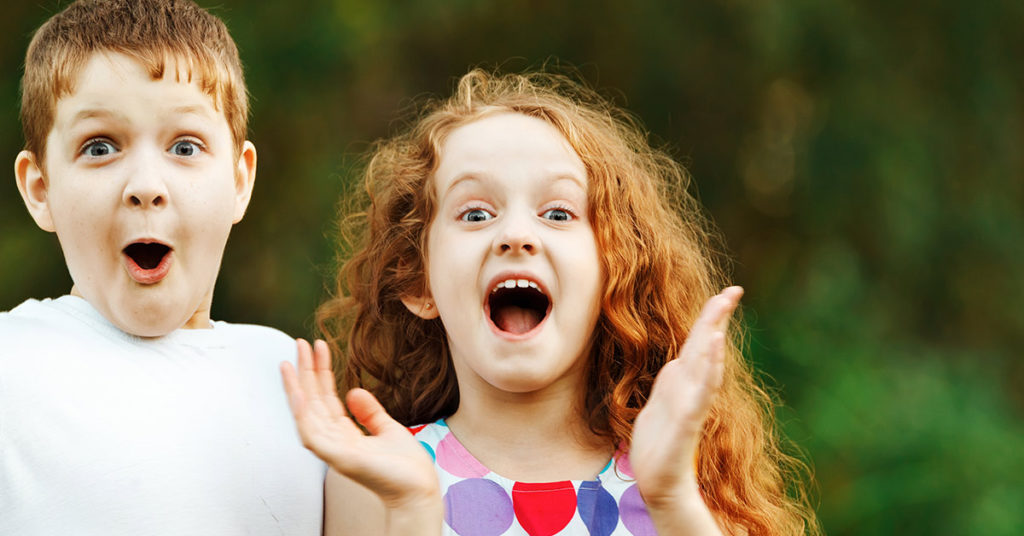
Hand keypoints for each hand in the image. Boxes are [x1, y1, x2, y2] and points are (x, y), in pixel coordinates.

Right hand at [280, 339, 439, 510]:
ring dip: (297, 387)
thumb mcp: (388, 428)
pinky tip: (299, 392)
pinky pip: (311, 434)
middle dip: (305, 372)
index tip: (318, 347)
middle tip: (300, 343)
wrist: (418, 488)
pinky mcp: (337, 457)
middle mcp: (334, 440)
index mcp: (345, 434)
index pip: (326, 398)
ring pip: (306, 414)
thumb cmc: (405, 465)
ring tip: (291, 360)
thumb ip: (370, 411)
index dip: (320, 373)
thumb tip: (354, 391)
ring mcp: (333, 450)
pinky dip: (302, 413)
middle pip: (313, 401)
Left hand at [630, 287, 742, 513]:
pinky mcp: (688, 421)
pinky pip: (700, 392)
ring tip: (721, 310)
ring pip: (706, 364)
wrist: (659, 479)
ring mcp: (692, 402)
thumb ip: (672, 380)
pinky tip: (714, 349)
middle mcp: (691, 387)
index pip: (699, 340)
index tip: (727, 291)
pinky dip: (709, 369)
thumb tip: (680, 360)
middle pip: (706, 345)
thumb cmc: (660, 441)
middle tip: (734, 289)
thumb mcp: (661, 400)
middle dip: (718, 316)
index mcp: (682, 380)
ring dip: (714, 338)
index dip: (712, 315)